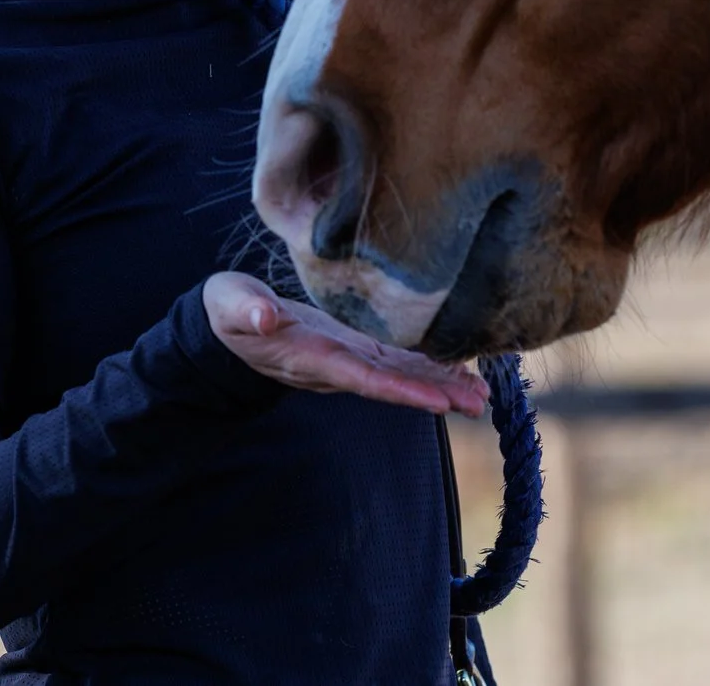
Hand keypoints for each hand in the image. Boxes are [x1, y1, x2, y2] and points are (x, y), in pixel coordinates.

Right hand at [204, 271, 488, 417]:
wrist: (228, 327)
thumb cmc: (230, 312)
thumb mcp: (231, 305)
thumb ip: (245, 310)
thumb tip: (262, 317)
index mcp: (313, 356)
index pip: (364, 378)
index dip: (402, 391)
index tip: (439, 403)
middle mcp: (336, 365)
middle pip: (392, 385)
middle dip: (434, 394)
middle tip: (478, 402)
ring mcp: (347, 358)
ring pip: (399, 375)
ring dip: (439, 384)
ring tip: (480, 392)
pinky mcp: (353, 346)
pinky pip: (395, 360)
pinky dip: (427, 365)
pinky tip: (458, 367)